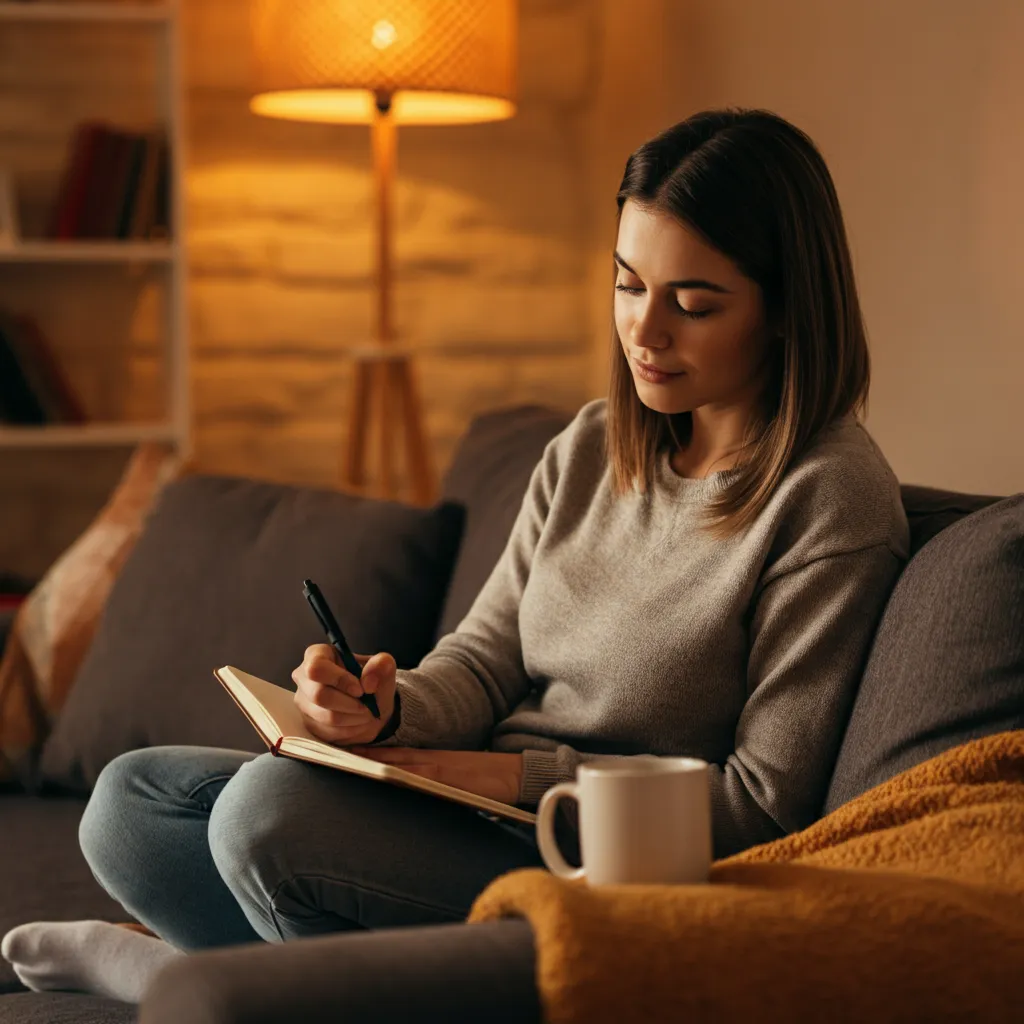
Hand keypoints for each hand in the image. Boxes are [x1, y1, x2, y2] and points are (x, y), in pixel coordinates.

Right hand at [292, 644, 396, 744]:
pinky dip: (349, 729)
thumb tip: (369, 682)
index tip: (360, 689)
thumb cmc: (372, 681)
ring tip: (366, 713)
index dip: (340, 680)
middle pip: (319, 695)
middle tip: (367, 705)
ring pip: (325, 716)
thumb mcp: (384, 667)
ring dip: (353, 718)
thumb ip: (381, 665)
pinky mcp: (308, 723)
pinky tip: (357, 722)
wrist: (371, 706)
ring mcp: (303, 702)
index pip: (316, 667)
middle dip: (350, 703)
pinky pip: (328, 732)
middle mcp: (303, 677)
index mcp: (317, 654)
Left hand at [347, 747, 524, 804]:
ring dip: (371, 760)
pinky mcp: (446, 776)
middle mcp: (428, 760)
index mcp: (429, 760)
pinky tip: (380, 773)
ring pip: (396, 761)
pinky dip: (396, 771)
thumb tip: (407, 792)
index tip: (343, 752)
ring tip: (345, 759)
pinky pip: (416, 773)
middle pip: (388, 755)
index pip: (392, 755)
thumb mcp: (454, 778)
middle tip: (332, 750)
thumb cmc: (486, 782)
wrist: (515, 774)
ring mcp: (436, 766)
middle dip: (361, 754)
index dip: (367, 753)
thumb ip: (430, 782)